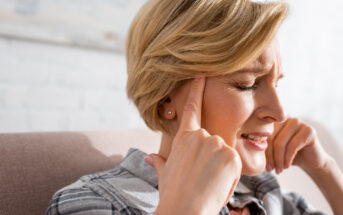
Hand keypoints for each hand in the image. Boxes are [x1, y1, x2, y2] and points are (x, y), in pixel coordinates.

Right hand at [145, 77, 241, 214]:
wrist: (185, 209)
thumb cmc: (173, 192)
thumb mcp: (165, 173)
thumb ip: (160, 162)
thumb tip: (149, 158)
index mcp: (184, 137)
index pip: (191, 108)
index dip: (195, 90)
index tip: (200, 74)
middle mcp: (201, 136)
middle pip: (213, 141)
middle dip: (211, 157)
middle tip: (202, 177)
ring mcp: (216, 144)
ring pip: (224, 153)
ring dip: (221, 167)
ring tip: (208, 182)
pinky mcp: (231, 156)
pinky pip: (234, 164)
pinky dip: (229, 176)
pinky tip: (218, 184)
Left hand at [265, 117, 328, 173]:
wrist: (310, 161)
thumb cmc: (287, 154)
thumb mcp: (272, 149)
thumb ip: (262, 146)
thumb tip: (247, 152)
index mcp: (273, 118)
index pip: (261, 132)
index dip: (260, 148)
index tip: (262, 164)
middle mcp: (285, 117)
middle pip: (270, 137)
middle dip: (269, 156)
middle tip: (269, 169)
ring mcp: (298, 122)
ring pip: (280, 143)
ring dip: (278, 159)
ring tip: (278, 170)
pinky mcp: (309, 130)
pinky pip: (292, 146)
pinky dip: (287, 159)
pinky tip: (286, 167)